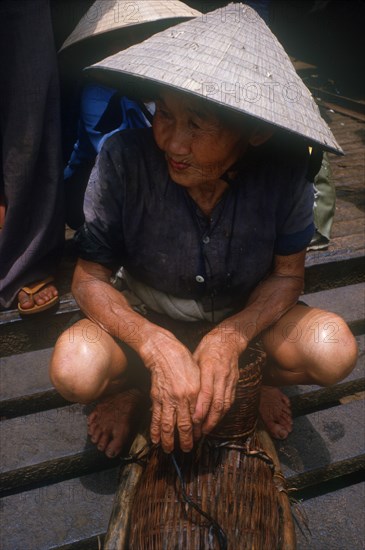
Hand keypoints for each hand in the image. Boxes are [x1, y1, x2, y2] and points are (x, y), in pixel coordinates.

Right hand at [140, 328, 200, 452]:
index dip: (197, 431)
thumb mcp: (198, 376)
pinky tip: (155, 439)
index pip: (197, 418)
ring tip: (169, 450)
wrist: (163, 351)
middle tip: (187, 450)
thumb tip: (200, 412)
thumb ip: (200, 394)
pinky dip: (155, 430)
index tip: (197, 439)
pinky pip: (155, 417)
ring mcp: (167, 399)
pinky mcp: (156, 397)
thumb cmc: (183, 361)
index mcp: (194, 392)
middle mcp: (181, 398)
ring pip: (168, 425)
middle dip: (185, 440)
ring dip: (168, 440)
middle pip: (183, 425)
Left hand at [192, 328, 245, 436]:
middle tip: (201, 432)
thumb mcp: (195, 358)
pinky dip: (223, 412)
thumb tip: (179, 392)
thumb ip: (190, 375)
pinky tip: (216, 419)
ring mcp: (230, 380)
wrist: (228, 340)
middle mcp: (221, 375)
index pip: (206, 391)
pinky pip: (230, 400)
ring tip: (208, 430)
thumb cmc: (207, 348)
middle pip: (218, 402)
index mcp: (210, 368)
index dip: (201, 407)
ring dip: (217, 419)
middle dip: (210, 419)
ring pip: (225, 404)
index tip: (195, 420)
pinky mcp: (235, 383)